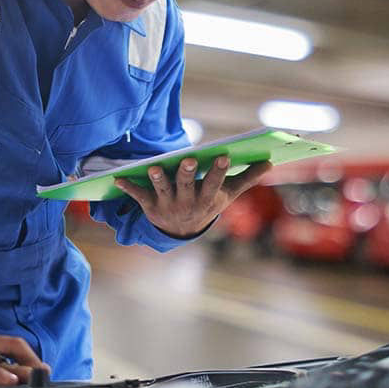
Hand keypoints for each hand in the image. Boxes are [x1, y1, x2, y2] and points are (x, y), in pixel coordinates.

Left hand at [114, 156, 272, 237]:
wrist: (181, 231)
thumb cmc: (207, 203)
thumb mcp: (227, 194)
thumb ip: (247, 178)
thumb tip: (270, 163)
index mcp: (208, 198)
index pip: (214, 183)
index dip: (217, 171)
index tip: (223, 156)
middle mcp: (188, 202)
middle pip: (187, 185)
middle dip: (187, 173)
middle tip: (187, 159)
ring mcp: (168, 205)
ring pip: (162, 189)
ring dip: (157, 179)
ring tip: (153, 167)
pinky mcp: (150, 206)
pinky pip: (138, 196)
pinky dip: (128, 187)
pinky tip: (117, 179)